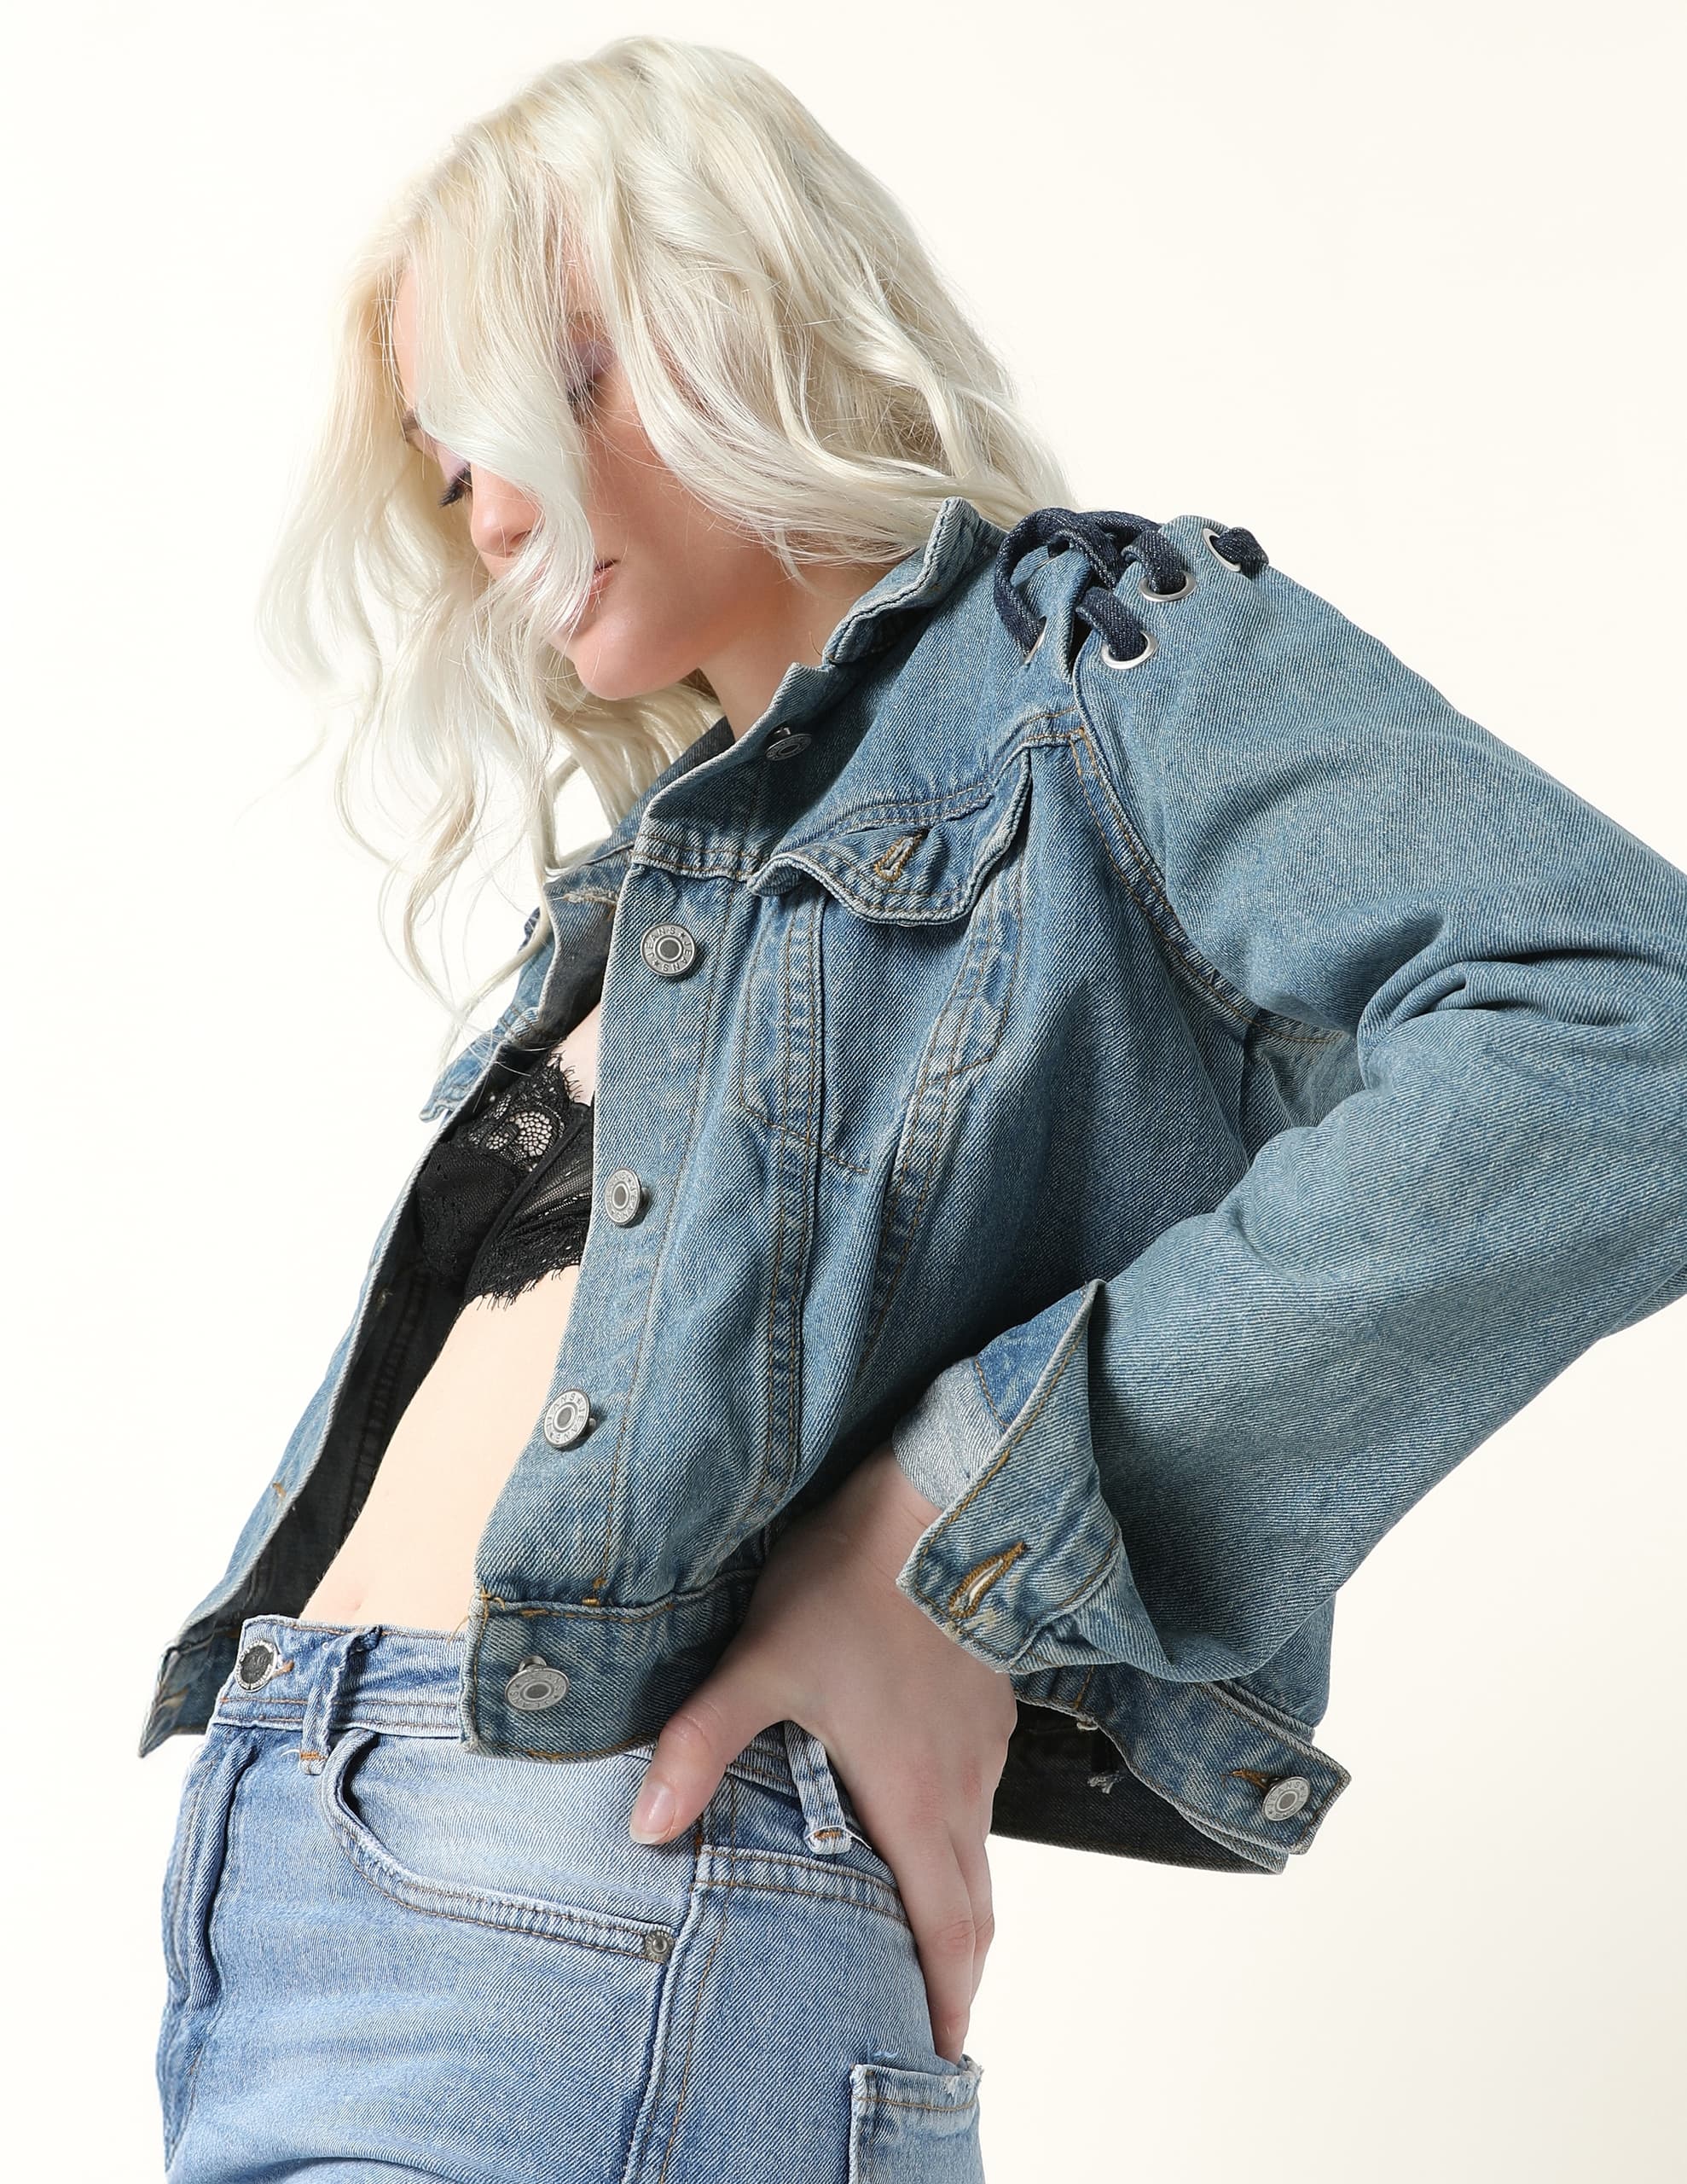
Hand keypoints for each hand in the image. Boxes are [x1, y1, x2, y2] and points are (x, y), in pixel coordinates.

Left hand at [627, 1444, 1018, 2063]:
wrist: (941, 1494)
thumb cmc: (857, 1575)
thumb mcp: (763, 1659)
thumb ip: (702, 1743)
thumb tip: (644, 1822)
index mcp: (914, 1793)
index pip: (948, 1926)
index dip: (947, 1997)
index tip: (941, 2049)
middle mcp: (960, 1780)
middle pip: (975, 1903)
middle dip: (955, 1967)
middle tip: (931, 2012)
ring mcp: (980, 1738)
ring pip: (979, 1845)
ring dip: (957, 1897)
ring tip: (920, 1928)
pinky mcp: (985, 1697)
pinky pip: (980, 1788)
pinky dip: (959, 1829)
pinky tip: (921, 1812)